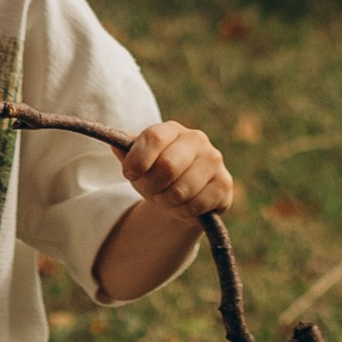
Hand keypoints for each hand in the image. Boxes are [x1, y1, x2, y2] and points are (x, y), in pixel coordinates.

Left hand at [120, 119, 237, 224]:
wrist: (182, 199)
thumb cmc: (156, 176)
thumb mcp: (138, 164)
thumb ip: (126, 153)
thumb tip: (117, 145)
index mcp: (172, 130)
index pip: (153, 137)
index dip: (138, 160)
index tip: (129, 174)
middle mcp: (196, 139)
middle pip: (167, 167)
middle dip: (152, 187)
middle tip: (151, 191)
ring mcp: (214, 160)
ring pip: (181, 190)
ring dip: (167, 202)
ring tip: (167, 199)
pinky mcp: (224, 184)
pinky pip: (196, 205)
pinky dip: (183, 212)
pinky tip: (185, 206)